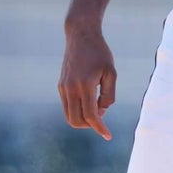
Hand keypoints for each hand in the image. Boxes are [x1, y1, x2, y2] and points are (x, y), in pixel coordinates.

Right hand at [58, 22, 116, 140]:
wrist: (81, 36)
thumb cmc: (100, 53)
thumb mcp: (111, 72)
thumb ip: (108, 94)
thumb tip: (101, 112)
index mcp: (85, 85)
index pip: (91, 115)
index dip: (100, 128)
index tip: (108, 136)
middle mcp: (70, 89)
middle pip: (77, 121)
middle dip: (91, 125)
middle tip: (103, 115)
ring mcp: (63, 88)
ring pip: (69, 116)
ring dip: (83, 119)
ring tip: (98, 106)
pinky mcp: (60, 86)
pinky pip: (67, 106)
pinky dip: (78, 110)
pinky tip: (90, 100)